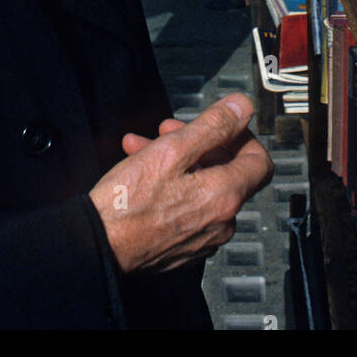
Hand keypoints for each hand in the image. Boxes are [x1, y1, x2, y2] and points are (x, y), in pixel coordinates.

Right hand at [88, 93, 272, 273]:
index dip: (242, 137)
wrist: (96, 246)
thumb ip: (212, 125)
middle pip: (226, 172)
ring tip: (145, 147)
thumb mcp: (171, 149)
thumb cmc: (129, 202)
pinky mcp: (183, 248)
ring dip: (178, 162)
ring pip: (202, 188)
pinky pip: (189, 209)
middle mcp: (221, 223)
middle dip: (198, 143)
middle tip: (170, 130)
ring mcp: (203, 239)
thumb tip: (240, 108)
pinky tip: (143, 173)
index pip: (260, 162)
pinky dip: (173, 187)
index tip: (220, 126)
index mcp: (225, 196)